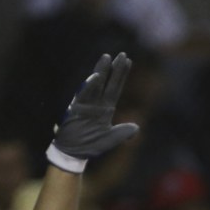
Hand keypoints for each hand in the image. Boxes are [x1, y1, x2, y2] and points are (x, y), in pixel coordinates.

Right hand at [47, 52, 139, 172]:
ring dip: (101, 71)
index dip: (122, 76)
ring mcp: (86, 105)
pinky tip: (95, 76)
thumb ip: (122, 133)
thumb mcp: (109, 140)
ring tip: (106, 58)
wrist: (73, 154)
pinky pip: (83, 95)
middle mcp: (96, 104)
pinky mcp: (75, 109)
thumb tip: (137, 129)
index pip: (116, 89)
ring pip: (95, 85)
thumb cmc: (89, 146)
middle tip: (122, 54)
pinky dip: (89, 86)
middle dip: (114, 69)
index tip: (128, 62)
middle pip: (107, 83)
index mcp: (105, 109)